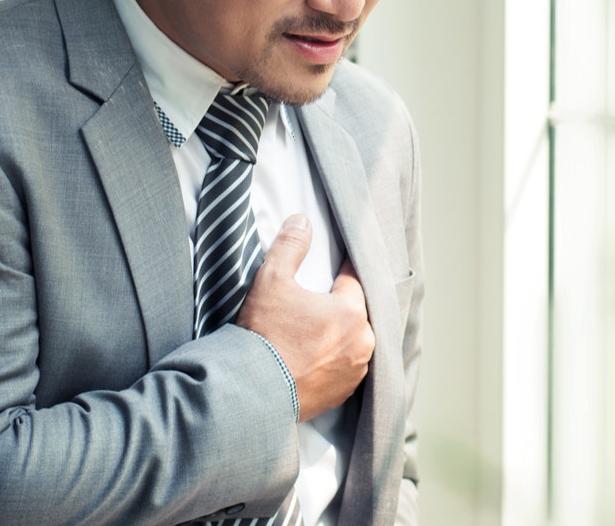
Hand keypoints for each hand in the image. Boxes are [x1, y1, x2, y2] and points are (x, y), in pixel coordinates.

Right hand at [237, 214, 374, 421]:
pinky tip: (314, 357)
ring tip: (315, 331)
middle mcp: (362, 343)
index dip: (342, 270)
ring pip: (353, 341)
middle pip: (356, 312)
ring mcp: (354, 371)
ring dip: (340, 335)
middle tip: (317, 303)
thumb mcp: (272, 280)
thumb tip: (302, 220)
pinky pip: (345, 368)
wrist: (252, 391)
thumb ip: (290, 246)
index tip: (337, 266)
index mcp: (351, 312)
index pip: (353, 280)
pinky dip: (334, 360)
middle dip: (340, 305)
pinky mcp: (343, 394)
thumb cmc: (263, 335)